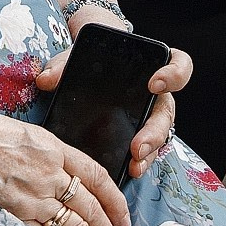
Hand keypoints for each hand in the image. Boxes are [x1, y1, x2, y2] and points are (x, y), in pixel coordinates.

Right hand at [0, 112, 128, 225]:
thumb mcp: (26, 136)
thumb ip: (49, 158)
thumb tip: (69, 183)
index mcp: (54, 148)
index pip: (97, 177)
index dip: (116, 202)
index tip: (124, 221)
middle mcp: (48, 172)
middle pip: (90, 209)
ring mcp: (30, 195)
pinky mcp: (12, 212)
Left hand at [35, 38, 193, 181]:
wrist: (90, 65)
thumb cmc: (91, 56)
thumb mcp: (77, 55)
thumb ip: (64, 64)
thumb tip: (46, 79)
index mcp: (152, 67)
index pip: (179, 66)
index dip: (174, 73)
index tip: (154, 84)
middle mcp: (157, 94)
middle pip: (166, 113)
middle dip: (154, 132)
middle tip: (138, 147)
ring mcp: (149, 115)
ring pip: (160, 136)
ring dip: (149, 153)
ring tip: (134, 166)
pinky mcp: (139, 132)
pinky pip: (146, 148)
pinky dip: (139, 160)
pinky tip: (127, 170)